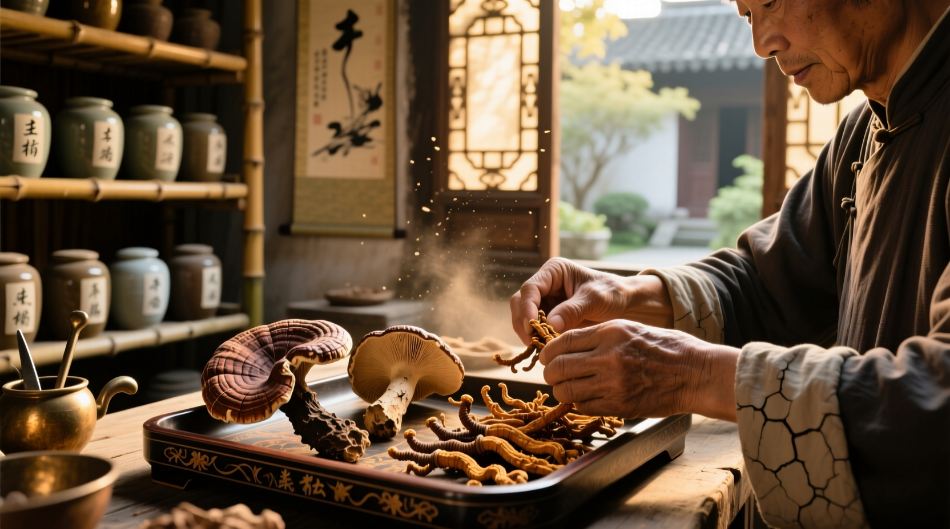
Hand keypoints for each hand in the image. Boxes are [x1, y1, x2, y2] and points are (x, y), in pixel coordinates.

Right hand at [509, 258, 673, 344]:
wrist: (625, 304)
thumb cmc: (612, 293)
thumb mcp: (595, 299)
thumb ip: (573, 310)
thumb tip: (551, 324)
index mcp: (554, 271)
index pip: (531, 288)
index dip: (527, 307)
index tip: (531, 326)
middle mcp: (545, 284)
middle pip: (520, 302)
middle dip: (523, 322)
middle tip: (531, 341)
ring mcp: (545, 301)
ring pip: (523, 317)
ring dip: (527, 332)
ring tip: (538, 348)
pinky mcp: (549, 317)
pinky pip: (534, 328)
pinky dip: (536, 339)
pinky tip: (544, 349)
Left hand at [539, 320, 738, 420]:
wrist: (696, 373)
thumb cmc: (667, 348)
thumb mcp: (630, 328)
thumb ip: (598, 335)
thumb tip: (567, 346)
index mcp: (609, 332)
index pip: (562, 341)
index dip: (547, 351)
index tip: (546, 357)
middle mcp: (607, 357)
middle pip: (557, 367)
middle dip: (550, 372)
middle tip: (554, 374)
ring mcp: (612, 384)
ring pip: (566, 391)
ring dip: (562, 391)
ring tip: (569, 388)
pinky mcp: (619, 405)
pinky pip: (584, 406)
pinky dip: (580, 403)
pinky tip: (589, 397)